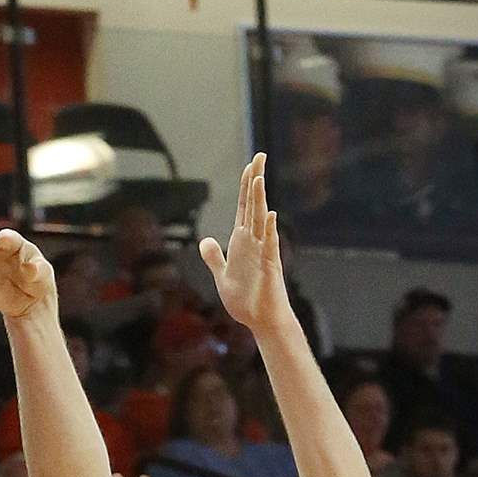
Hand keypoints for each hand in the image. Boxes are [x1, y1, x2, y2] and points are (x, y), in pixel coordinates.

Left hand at [199, 153, 292, 337]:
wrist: (260, 320)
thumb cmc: (245, 299)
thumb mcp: (222, 275)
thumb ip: (214, 257)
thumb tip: (206, 240)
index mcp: (242, 242)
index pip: (244, 207)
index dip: (246, 186)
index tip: (251, 165)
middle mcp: (253, 242)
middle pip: (254, 206)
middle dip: (255, 182)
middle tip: (259, 156)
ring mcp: (263, 253)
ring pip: (261, 221)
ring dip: (260, 201)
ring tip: (258, 179)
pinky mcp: (269, 267)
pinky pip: (270, 246)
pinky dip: (270, 232)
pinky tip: (270, 216)